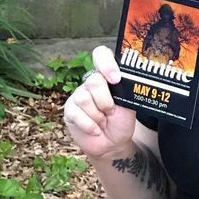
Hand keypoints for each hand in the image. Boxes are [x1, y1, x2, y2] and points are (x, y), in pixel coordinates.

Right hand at [64, 45, 137, 160]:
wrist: (113, 144)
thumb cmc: (121, 121)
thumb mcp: (129, 103)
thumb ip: (124, 88)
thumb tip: (120, 78)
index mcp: (107, 75)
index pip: (101, 55)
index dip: (106, 64)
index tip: (115, 79)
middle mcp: (91, 82)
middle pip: (94, 81)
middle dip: (105, 102)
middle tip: (111, 112)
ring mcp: (79, 95)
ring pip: (84, 98)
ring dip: (98, 116)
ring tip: (103, 122)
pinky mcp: (69, 110)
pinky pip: (76, 113)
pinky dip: (90, 125)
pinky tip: (96, 129)